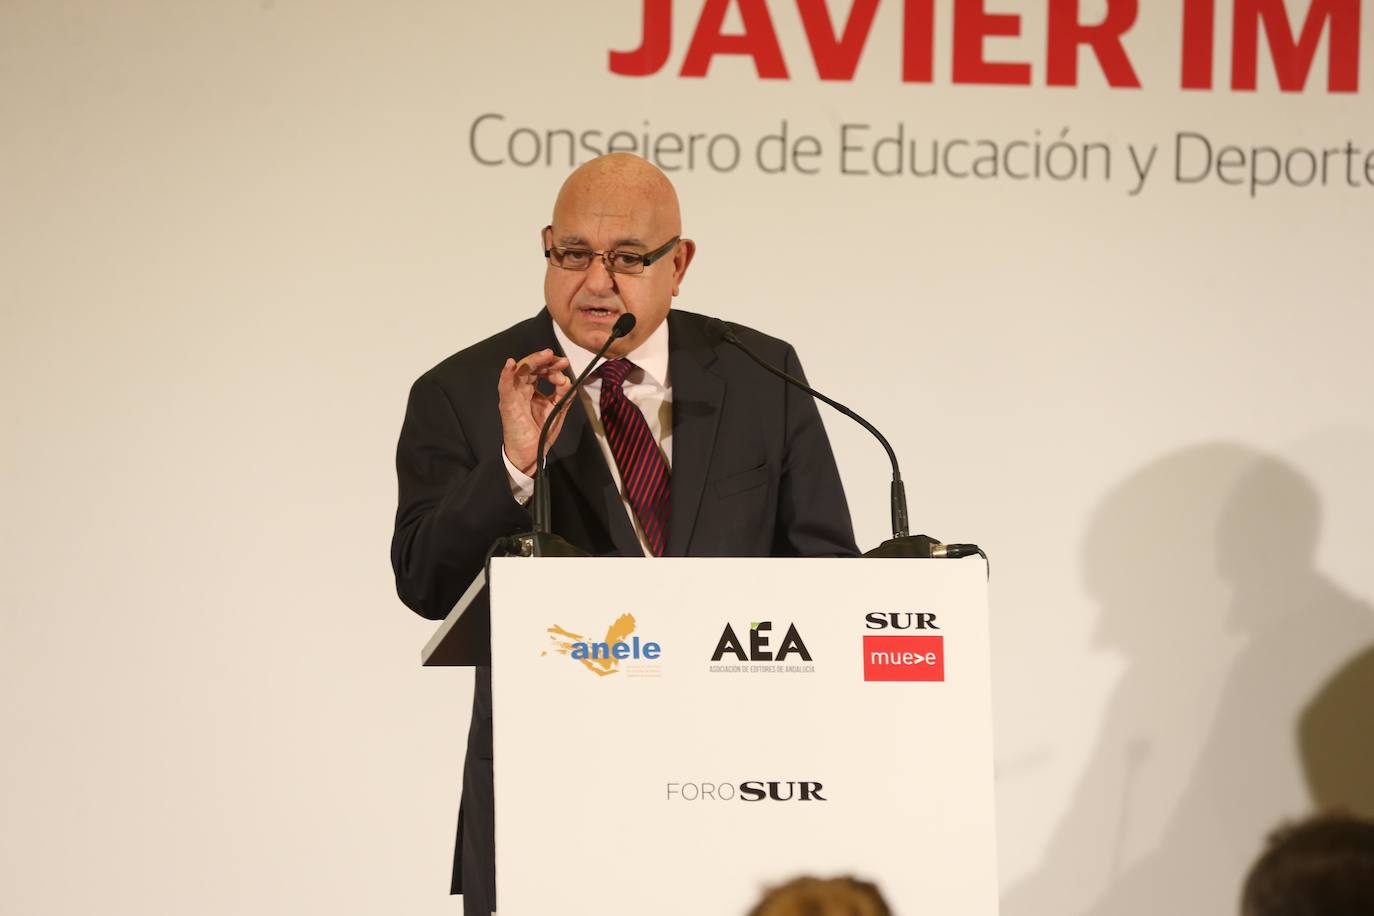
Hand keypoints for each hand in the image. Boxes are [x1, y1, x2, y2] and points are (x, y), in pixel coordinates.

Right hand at [498, 349, 572, 475]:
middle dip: (545, 360)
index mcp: (532, 390)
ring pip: (519, 371)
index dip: (552, 365)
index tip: (565, 364)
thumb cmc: (540, 432)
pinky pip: (504, 387)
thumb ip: (564, 395)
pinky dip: (506, 374)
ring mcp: (513, 395)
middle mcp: (521, 389)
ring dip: (532, 361)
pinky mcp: (507, 404)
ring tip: (546, 355)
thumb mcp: (557, 410)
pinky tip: (511, 364)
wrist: (531, 453)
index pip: (540, 370)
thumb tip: (568, 380)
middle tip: (559, 359)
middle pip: (530, 367)